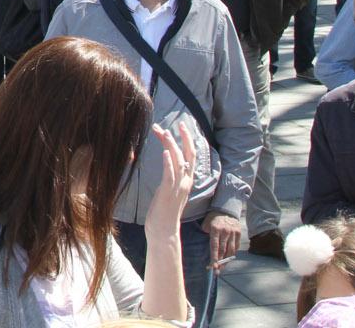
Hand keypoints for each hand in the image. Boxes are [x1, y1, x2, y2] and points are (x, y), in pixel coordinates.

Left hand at [145, 121, 195, 235]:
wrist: (163, 231)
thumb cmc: (164, 210)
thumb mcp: (168, 189)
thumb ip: (170, 175)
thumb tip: (167, 159)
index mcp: (186, 181)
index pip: (190, 156)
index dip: (188, 141)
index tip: (181, 127)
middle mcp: (185, 183)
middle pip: (189, 156)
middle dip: (186, 139)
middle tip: (181, 123)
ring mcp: (177, 188)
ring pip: (179, 162)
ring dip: (172, 146)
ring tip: (165, 132)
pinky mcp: (168, 193)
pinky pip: (170, 176)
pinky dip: (168, 163)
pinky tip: (164, 152)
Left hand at [202, 212, 240, 269]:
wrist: (226, 209)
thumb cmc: (213, 219)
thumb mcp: (207, 224)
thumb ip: (207, 235)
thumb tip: (211, 250)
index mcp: (215, 229)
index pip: (214, 246)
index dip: (214, 257)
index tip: (213, 267)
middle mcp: (225, 231)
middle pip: (223, 250)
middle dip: (220, 262)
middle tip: (217, 271)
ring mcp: (233, 232)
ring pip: (230, 250)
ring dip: (226, 260)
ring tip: (222, 268)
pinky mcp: (238, 233)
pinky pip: (236, 247)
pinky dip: (232, 254)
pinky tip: (228, 259)